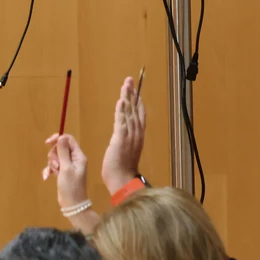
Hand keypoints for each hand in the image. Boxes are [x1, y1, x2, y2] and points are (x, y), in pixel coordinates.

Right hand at [44, 132, 88, 208]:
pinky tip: (47, 177)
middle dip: (54, 155)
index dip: (58, 139)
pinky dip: (49, 170)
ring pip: (56, 157)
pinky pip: (53, 166)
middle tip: (55, 165)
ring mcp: (68, 166)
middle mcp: (74, 159)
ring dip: (51, 164)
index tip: (47, 143)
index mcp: (78, 156)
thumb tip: (61, 137)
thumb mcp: (66, 168)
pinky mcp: (62, 172)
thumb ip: (63, 152)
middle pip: (60, 148)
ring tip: (53, 172)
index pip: (68, 140)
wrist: (72, 203)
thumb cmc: (71, 186)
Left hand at [101, 76, 145, 191]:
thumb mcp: (126, 151)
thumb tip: (123, 134)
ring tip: (126, 85)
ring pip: (129, 113)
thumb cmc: (122, 169)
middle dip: (133, 94)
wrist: (122, 179)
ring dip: (127, 98)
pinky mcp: (121, 139)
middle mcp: (137, 134)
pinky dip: (121, 110)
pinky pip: (121, 121)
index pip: (139, 115)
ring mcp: (130, 136)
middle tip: (130, 80)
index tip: (135, 90)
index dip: (137, 101)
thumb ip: (126, 140)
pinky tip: (121, 101)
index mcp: (138, 136)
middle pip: (136, 110)